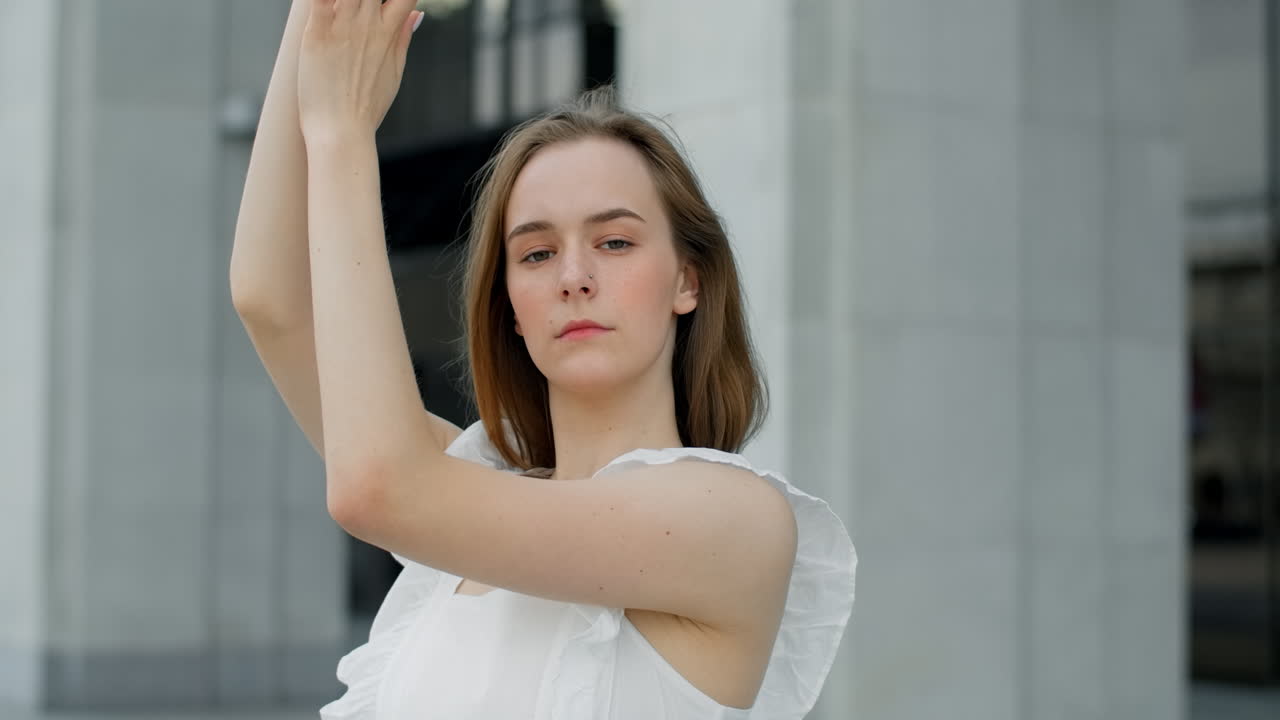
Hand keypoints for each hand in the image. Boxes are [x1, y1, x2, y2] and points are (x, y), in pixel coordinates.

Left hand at [297, 0, 420, 144]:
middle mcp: (368, 24)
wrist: (341, 132)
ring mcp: (342, 27)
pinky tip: (312, 3)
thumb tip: (417, 15)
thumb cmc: (366, 108)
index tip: (388, 4)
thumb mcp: (394, 72)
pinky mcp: (316, 32)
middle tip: (360, 11)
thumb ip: (403, 38)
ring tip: (343, 10)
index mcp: (388, 32)